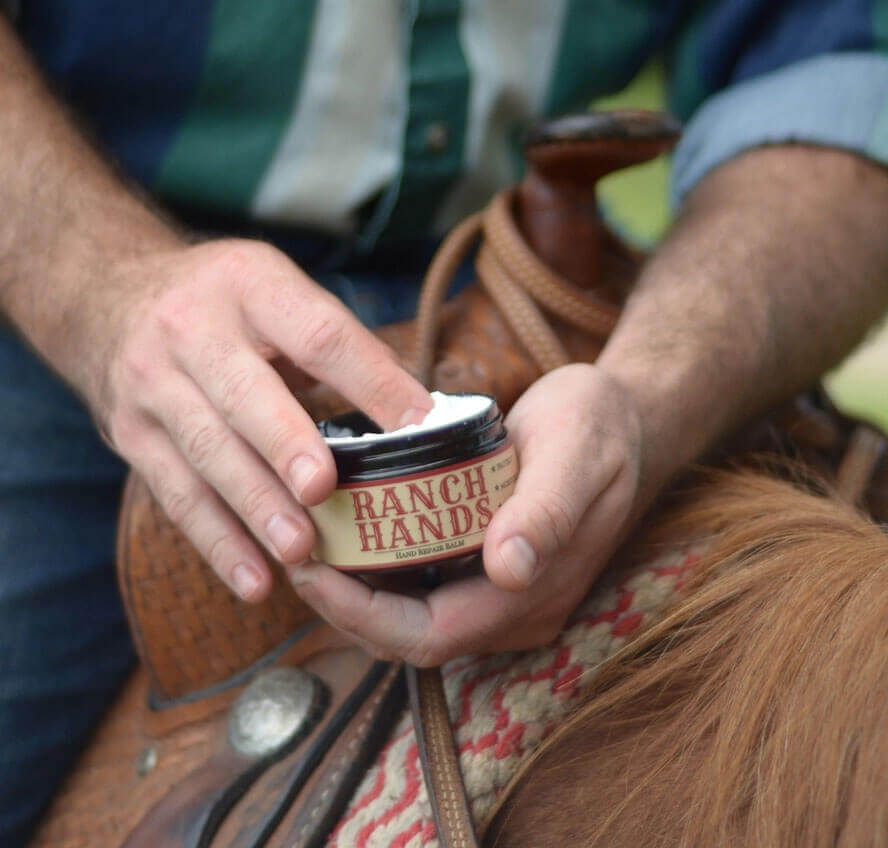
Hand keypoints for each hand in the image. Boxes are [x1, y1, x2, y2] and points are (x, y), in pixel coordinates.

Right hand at [86, 239, 431, 601]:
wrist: (103, 296)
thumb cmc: (218, 301)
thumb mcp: (274, 291)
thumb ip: (338, 343)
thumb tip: (420, 411)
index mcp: (250, 284)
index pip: (319, 334)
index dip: (371, 381)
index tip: (420, 425)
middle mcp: (192, 330)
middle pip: (244, 393)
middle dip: (284, 445)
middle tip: (323, 489)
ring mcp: (153, 385)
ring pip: (208, 452)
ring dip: (254, 507)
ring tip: (299, 551)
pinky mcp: (131, 435)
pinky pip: (176, 495)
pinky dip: (217, 541)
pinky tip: (254, 580)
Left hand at [285, 364, 642, 664]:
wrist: (622, 422)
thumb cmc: (598, 428)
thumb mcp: (576, 452)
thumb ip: (547, 511)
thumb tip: (509, 571)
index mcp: (537, 594)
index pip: (431, 633)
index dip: (362, 614)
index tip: (312, 568)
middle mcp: (516, 609)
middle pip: (409, 635)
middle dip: (344, 605)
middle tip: (295, 551)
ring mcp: (502, 594)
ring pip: (409, 617)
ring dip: (354, 591)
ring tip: (309, 542)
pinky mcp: (489, 571)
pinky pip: (420, 588)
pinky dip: (377, 571)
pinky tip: (349, 533)